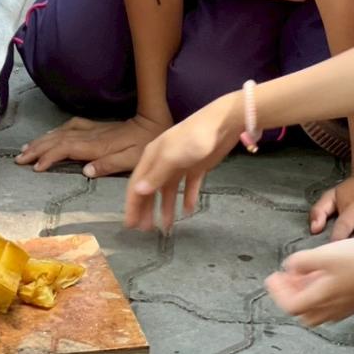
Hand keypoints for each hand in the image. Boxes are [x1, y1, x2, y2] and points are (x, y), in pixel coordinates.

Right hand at [15, 114, 169, 176]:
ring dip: (42, 140)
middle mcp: (90, 135)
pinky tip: (47, 136)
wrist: (154, 122)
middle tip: (20, 159)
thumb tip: (85, 170)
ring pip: (60, 132)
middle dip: (37, 149)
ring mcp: (91, 129)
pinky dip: (54, 132)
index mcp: (97, 145)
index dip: (49, 157)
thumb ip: (109, 165)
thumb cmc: (145, 145)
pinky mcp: (94, 126)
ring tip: (26, 149)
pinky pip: (68, 127)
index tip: (36, 168)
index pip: (66, 149)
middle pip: (57, 140)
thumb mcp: (133, 159)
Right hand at [125, 96, 237, 232]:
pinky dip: (187, 198)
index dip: (132, 205)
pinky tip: (188, 211)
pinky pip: (189, 187)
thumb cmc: (193, 138)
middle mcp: (162, 161)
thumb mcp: (171, 156)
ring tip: (166, 226)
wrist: (223, 123)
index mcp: (152, 157)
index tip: (130, 224)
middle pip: (151, 189)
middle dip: (147, 209)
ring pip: (168, 191)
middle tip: (146, 230)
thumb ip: (155, 175)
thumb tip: (137, 192)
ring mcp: (180, 165)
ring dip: (166, 208)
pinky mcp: (197, 167)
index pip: (137, 185)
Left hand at [266, 238, 353, 324]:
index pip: (290, 306)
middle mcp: (332, 308)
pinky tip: (324, 274)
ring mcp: (345, 307)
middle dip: (289, 295)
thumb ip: (302, 262)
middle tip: (285, 277)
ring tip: (302, 274)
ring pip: (317, 309)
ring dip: (304, 293)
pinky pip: (330, 304)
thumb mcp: (325, 255)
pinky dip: (320, 292)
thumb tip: (288, 267)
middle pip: (302, 311)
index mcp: (321, 299)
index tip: (273, 278)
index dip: (277, 292)